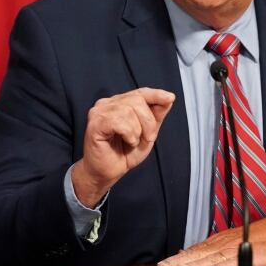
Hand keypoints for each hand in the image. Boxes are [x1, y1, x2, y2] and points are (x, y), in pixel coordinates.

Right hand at [71, 87, 174, 207]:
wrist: (107, 173)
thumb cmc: (124, 154)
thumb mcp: (147, 134)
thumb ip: (156, 116)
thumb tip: (168, 98)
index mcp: (119, 103)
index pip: (140, 92)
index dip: (156, 94)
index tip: (170, 98)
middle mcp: (108, 104)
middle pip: (138, 100)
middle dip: (149, 122)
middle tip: (147, 138)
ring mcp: (99, 112)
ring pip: (129, 110)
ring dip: (137, 131)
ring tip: (132, 142)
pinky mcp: (95, 124)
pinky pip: (119, 122)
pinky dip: (129, 134)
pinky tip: (126, 142)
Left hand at [156, 209, 265, 265]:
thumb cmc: (257, 239)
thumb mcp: (230, 242)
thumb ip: (210, 250)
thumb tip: (184, 254)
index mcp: (219, 241)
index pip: (196, 250)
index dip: (179, 257)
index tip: (163, 264)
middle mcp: (227, 243)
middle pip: (201, 253)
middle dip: (182, 261)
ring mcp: (240, 247)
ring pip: (215, 257)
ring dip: (197, 264)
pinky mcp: (255, 254)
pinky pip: (237, 261)